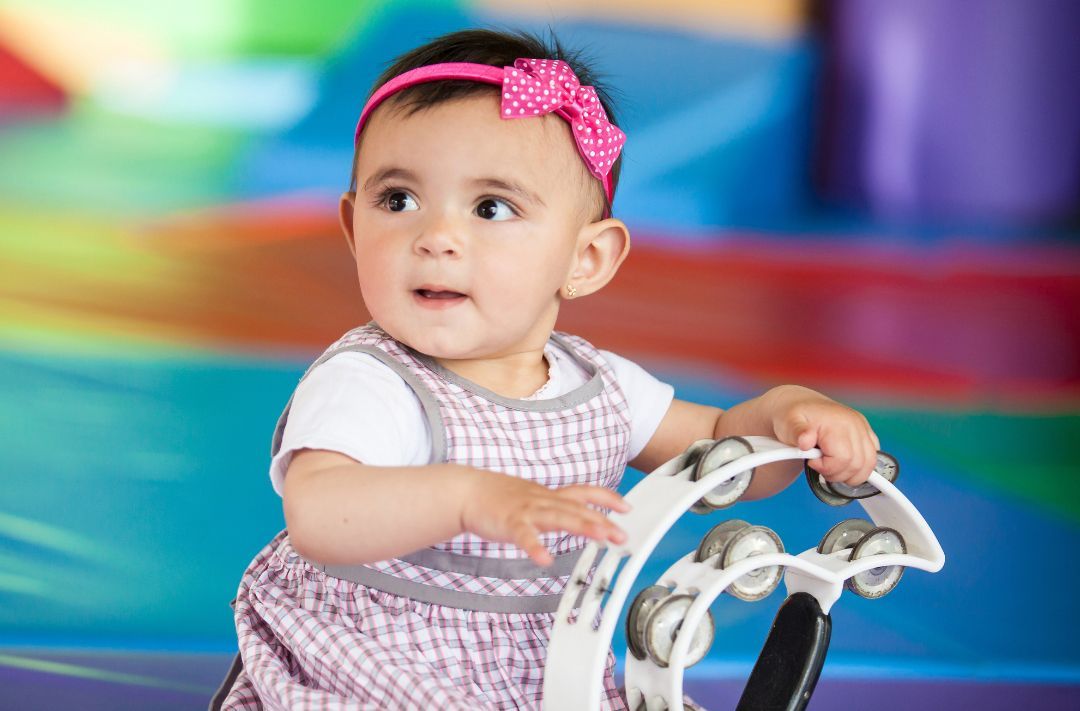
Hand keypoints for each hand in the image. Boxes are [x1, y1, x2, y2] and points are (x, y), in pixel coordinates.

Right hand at [459, 469, 630, 566]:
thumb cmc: (500, 498)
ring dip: (581, 526)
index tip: (626, 507)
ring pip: (558, 517)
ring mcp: (527, 511)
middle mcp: (543, 501)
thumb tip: (576, 516)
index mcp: (549, 496)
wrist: (469, 491)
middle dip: (602, 521)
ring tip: (601, 537)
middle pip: (577, 509)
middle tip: (622, 535)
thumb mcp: (534, 498)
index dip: (607, 499)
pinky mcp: (509, 523)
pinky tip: (545, 559)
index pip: (584, 493)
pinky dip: (535, 547)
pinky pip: (524, 536)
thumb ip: (555, 507)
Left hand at [767, 385, 880, 486]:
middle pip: (857, 465)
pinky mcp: (866, 433)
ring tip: (830, 467)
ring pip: (868, 464)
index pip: (843, 459)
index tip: (812, 462)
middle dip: (837, 474)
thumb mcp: (788, 423)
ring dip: (850, 474)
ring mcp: (862, 428)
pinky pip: (872, 458)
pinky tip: (842, 465)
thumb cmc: (792, 415)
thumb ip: (797, 433)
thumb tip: (805, 442)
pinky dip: (859, 468)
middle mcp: (855, 424)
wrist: (798, 404)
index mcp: (837, 422)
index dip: (827, 468)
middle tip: (820, 466)